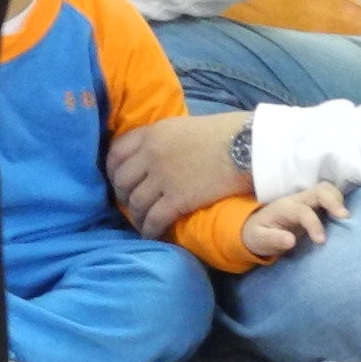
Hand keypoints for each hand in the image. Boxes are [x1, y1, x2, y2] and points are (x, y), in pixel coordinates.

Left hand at [106, 109, 252, 240]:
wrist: (248, 146)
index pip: (116, 152)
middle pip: (122, 179)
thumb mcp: (184, 127)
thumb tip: (159, 152)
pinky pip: (154, 218)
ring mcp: (162, 178)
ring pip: (135, 202)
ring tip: (141, 222)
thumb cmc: (225, 133)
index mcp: (151, 133)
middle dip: (122, 194)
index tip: (116, 179)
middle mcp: (150, 154)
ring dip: (135, 215)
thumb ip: (165, 139)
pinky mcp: (177, 199)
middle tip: (129, 204)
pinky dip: (150, 229)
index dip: (112, 169)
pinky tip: (152, 235)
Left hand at [241, 181, 349, 259]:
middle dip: (334, 200)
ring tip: (347, 218)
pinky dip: (341, 204)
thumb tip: (291, 240)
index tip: (321, 241)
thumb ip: (273, 239)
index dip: (314, 224)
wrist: (257, 229)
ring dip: (339, 200)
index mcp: (284, 208)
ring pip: (327, 190)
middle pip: (319, 190)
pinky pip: (332, 199)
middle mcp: (298, 200)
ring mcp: (309, 202)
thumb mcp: (260, 240)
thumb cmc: (259, 234)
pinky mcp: (317, 207)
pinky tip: (347, 219)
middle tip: (345, 217)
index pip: (302, 210)